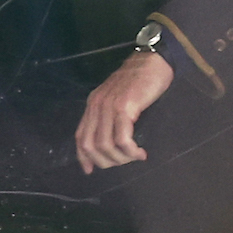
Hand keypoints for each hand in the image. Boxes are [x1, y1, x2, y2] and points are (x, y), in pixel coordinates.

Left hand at [74, 51, 172, 172]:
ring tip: (135, 156)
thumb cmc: (140, 81)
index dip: (83, 157)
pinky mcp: (124, 107)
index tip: (90, 171)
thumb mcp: (118, 99)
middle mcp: (96, 106)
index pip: (80, 137)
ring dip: (120, 158)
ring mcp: (108, 106)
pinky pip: (122, 138)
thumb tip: (112, 142)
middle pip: (90, 146)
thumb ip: (110, 117)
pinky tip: (140, 152)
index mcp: (92, 105)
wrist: (152, 61)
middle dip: (106, 162)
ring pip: (105, 145)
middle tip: (124, 162)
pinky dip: (130, 151)